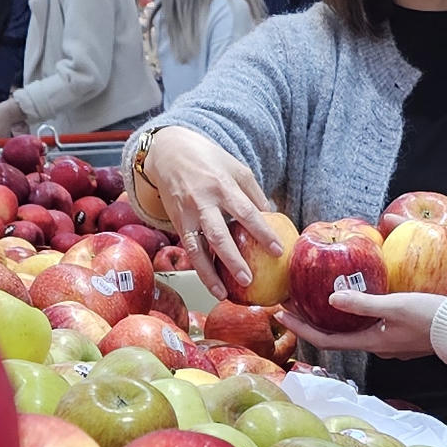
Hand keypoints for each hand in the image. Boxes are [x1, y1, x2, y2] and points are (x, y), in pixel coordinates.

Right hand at [131, 125, 277, 292]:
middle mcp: (203, 202)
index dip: (262, 232)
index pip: (246, 212)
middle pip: (218, 235)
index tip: (277, 251)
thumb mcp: (236, 168)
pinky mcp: (177, 222)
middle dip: (232, 260)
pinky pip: (189, 248)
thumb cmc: (209, 161)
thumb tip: (272, 217)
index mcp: (222, 185)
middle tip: (248, 280)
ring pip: (197, 248)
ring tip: (222, 293)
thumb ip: (253, 193)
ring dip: (208, 273)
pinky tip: (211, 283)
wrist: (169, 152)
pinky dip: (199, 267)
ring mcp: (186, 214)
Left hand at [281, 282, 446, 360]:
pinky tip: (355, 300)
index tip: (280, 314)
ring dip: (332, 318)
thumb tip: (330, 298)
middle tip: (293, 301)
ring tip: (316, 298)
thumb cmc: (432, 317)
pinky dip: (353, 316)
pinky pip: (369, 327)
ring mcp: (390, 344)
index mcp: (372, 343)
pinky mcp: (401, 336)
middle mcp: (377, 347)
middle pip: (336, 337)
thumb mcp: (396, 306)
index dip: (301, 329)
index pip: (326, 340)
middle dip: (311, 321)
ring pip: (353, 332)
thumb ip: (364, 303)